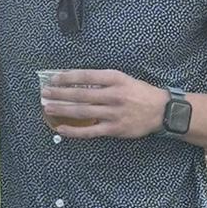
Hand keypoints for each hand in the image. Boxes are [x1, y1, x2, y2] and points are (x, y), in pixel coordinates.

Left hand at [40, 69, 167, 139]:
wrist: (162, 110)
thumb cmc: (140, 93)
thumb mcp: (124, 79)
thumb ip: (103, 80)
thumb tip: (77, 82)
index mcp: (116, 79)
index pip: (86, 76)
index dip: (67, 77)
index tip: (54, 78)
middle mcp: (113, 95)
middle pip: (80, 94)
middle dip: (60, 94)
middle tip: (45, 93)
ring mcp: (113, 113)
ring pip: (82, 111)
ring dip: (62, 109)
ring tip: (48, 108)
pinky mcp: (114, 129)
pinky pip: (90, 131)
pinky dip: (74, 130)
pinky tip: (61, 128)